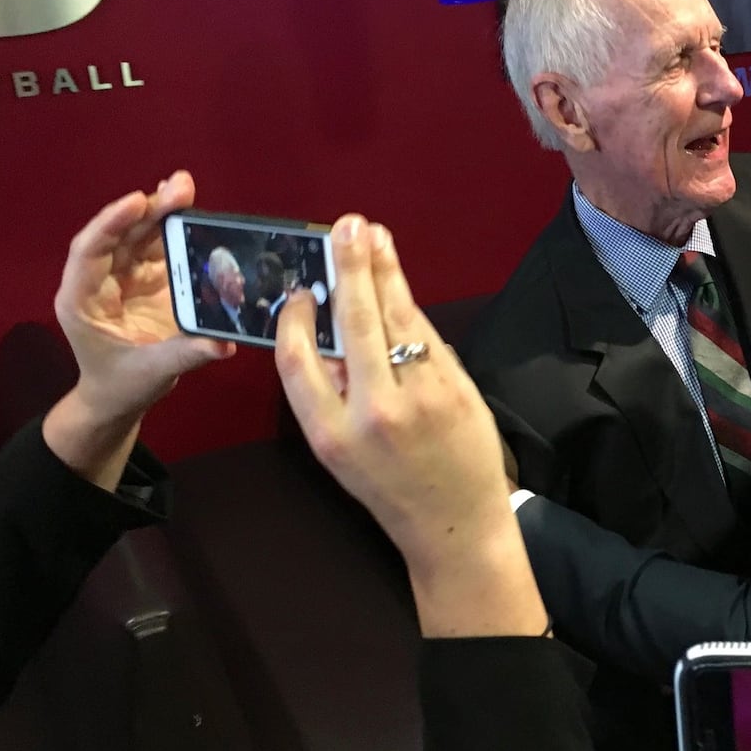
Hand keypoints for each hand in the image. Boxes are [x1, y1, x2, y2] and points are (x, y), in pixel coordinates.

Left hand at [42, 171, 233, 489]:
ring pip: (137, 235)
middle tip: (180, 187)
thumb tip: (225, 343)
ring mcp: (122, 278)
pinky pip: (157, 248)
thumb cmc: (122, 386)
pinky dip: (173, 229)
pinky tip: (191, 211)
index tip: (137, 201)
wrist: (117, 399)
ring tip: (187, 188)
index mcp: (81, 301)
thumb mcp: (152, 372)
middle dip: (147, 209)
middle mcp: (98, 281)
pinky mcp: (145, 280)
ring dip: (161, 211)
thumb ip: (187, 354)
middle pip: (118, 236)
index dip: (111, 224)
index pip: (89, 252)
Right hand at [275, 215, 545, 637]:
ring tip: (373, 235)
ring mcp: (420, 396)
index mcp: (329, 433)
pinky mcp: (456, 387)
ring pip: (396, 318)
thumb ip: (329, 395)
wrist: (453, 524)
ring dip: (385, 271)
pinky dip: (408, 307)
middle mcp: (372, 411)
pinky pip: (425, 336)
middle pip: (353, 322)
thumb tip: (326, 333)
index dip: (295, 318)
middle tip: (346, 226)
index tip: (301, 290)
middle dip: (349, 268)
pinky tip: (397, 280)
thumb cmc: (389, 487)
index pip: (297, 359)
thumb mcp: (340, 454)